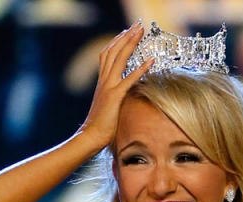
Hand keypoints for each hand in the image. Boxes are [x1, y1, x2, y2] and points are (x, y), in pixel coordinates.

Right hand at [78, 21, 152, 146]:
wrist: (90, 136)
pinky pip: (129, 79)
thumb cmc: (100, 125)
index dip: (116, 42)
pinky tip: (151, 60)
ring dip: (131, 43)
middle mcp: (104, 81)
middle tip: (136, 25)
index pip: (107, 55)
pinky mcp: (115, 96)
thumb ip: (114, 96)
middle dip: (125, 36)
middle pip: (113, 51)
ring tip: (141, 32)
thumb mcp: (108, 105)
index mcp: (102, 82)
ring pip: (119, 59)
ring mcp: (108, 87)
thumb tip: (124, 93)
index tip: (126, 32)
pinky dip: (141, 69)